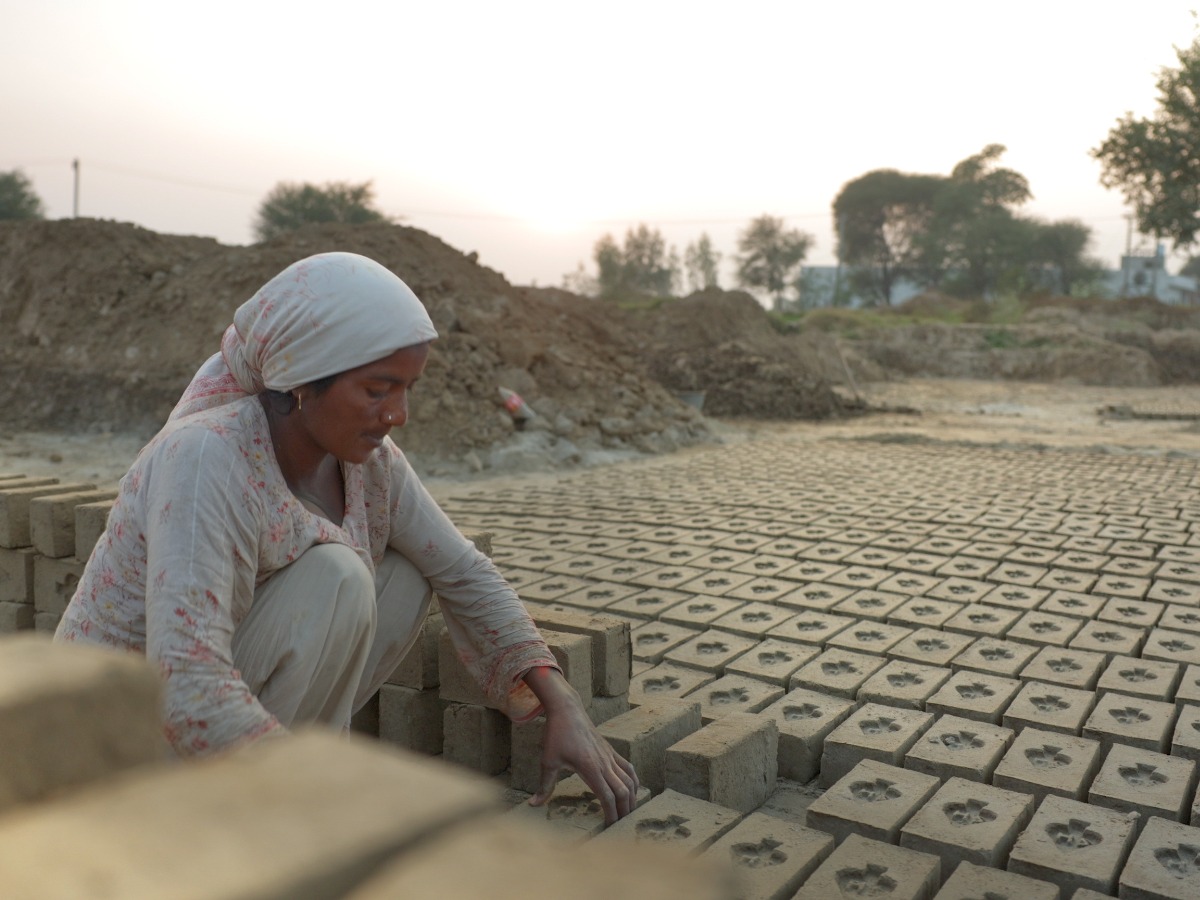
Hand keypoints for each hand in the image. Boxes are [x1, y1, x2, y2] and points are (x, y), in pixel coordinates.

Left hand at [522, 667, 638, 825]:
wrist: (567, 709)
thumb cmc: (556, 734)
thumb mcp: (548, 761)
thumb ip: (544, 786)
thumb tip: (533, 805)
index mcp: (590, 768)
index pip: (608, 796)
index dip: (611, 814)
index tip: (609, 826)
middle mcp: (604, 763)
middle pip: (623, 791)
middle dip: (625, 810)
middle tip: (621, 825)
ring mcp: (610, 756)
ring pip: (629, 780)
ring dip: (631, 797)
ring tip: (629, 811)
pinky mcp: (610, 750)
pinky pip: (628, 768)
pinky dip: (633, 780)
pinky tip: (632, 789)